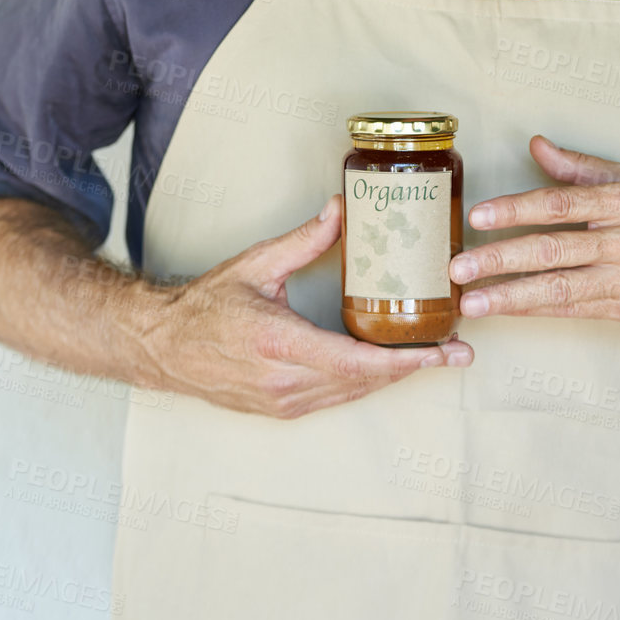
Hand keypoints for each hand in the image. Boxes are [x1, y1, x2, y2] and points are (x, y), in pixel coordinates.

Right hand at [146, 196, 471, 416]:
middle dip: (415, 369)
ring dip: (393, 379)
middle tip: (457, 353)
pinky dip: (365, 385)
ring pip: (353, 395)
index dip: (406, 361)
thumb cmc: (205, 306)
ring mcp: (282, 402)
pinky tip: (387, 368)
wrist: (162, 347)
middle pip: (365, 382)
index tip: (443, 353)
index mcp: (282, 344)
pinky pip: (334, 399)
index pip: (359, 361)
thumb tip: (342, 209)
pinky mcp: (279, 410)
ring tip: (433, 358)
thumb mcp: (257, 265)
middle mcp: (285, 381)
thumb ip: (304, 240)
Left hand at [449, 137, 619, 328]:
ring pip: (560, 287)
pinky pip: (574, 309)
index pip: (562, 203)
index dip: (517, 209)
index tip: (478, 215)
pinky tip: (507, 310)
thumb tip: (536, 145)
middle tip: (459, 265)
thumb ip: (581, 167)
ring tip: (472, 300)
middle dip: (500, 258)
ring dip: (510, 295)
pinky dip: (537, 310)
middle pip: (554, 249)